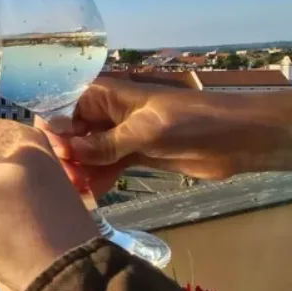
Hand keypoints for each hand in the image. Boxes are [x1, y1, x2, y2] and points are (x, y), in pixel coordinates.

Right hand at [37, 78, 291, 187]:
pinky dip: (98, 179)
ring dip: (80, 172)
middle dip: (65, 157)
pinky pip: (106, 166)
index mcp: (105, 95)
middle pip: (72, 134)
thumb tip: (65, 150)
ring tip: (76, 194)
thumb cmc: (192, 122)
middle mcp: (107, 113)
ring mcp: (120, 135)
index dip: (54, 133)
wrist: (238, 138)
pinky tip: (93, 196)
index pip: (63, 109)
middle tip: (67, 183)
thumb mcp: (144, 131)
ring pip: (87, 153)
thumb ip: (104, 143)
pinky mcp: (135, 154)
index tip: (53, 158)